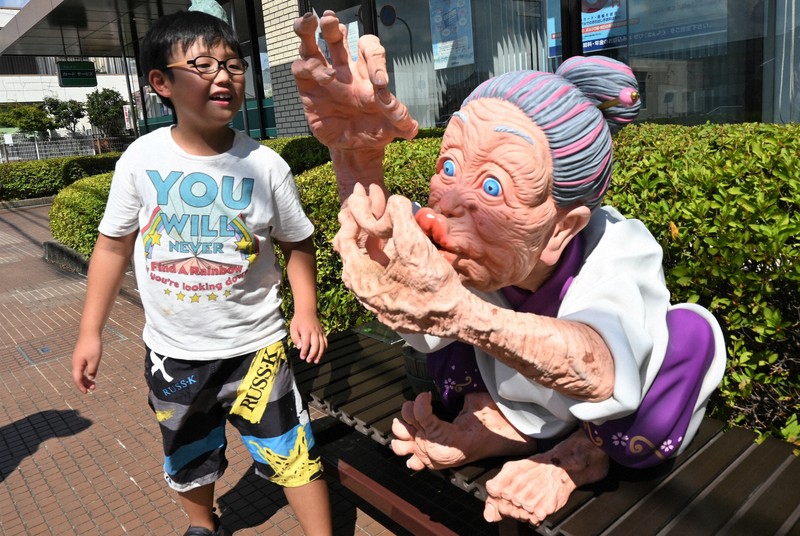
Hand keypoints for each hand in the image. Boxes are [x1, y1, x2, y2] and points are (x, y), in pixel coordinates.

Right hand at [71, 334, 101, 393]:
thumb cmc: (93, 346)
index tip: (86, 392)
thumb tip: (91, 378)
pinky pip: (82, 367)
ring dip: (86, 378)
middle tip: (93, 388)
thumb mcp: (95, 360)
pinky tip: (92, 374)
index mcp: (77, 364)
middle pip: (78, 376)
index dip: (81, 387)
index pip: (77, 379)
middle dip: (85, 384)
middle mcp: (75, 362)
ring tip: (94, 383)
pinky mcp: (80, 355)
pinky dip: (86, 372)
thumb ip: (93, 370)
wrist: (90, 332)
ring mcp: (77, 359)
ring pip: (80, 372)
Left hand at [290, 312, 327, 363]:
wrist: (307, 311)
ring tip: (316, 361)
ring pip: (322, 344)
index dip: (304, 351)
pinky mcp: (323, 333)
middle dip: (312, 354)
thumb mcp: (293, 328)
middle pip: (316, 344)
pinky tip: (321, 355)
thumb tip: (299, 347)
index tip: (302, 357)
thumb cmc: (298, 321)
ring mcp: (320, 332)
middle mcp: (314, 332)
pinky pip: (325, 342)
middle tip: (308, 360)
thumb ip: (295, 338)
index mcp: (306, 330)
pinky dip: (324, 349)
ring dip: (320, 354)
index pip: (306, 343)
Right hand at [292, 10, 417, 150]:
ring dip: (308, 32)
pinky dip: (307, 66)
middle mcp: (344, 68)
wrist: (356, 148)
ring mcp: (323, 77)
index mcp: (366, 71)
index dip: (375, 57)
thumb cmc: (376, 130)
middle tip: (330, 19)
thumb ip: (400, 119)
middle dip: (332, 25)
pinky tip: (322, 76)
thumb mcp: (394, 126)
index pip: (369, 48)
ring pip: (311, 45)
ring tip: (309, 23)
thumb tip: (401, 115)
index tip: (380, 82)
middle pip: (335, 36)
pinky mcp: (308, 89)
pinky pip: (301, 68)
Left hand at [333, 184, 466, 335]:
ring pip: (364, 265)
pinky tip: (393, 248)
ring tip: (379, 222)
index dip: (353, 215)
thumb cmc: (432, 282)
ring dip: (370, 242)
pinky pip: (377, 277)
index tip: (363, 198)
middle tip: (365, 206)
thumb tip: (394, 200)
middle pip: (351, 253)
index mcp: (361, 278)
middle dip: (358, 227)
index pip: (345, 240)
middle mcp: (363, 292)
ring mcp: (376, 301)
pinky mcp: (390, 306)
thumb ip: (399, 215)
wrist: (454, 316)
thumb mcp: (414, 243)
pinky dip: (381, 257)